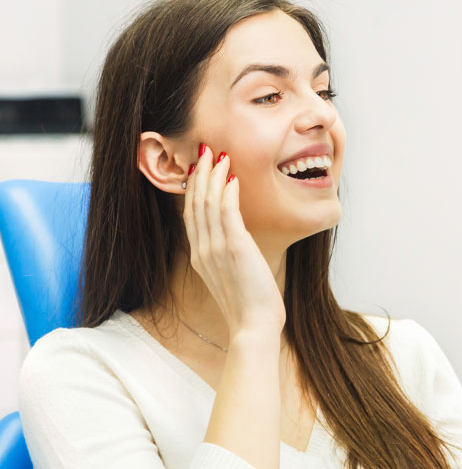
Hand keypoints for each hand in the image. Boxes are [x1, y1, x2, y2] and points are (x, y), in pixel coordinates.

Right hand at [183, 143, 285, 336]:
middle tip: (206, 150)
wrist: (254, 327)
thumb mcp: (233, 277)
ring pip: (208, 203)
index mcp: (200, 257)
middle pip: (195, 203)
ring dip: (214, 176)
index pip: (192, 215)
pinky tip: (233, 177)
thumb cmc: (250, 305)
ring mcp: (216, 249)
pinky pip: (227, 213)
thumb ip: (228, 256)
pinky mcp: (234, 248)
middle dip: (200, 174)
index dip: (194, 188)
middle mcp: (203, 250)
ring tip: (219, 155)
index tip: (200, 168)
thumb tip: (237, 242)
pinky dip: (228, 192)